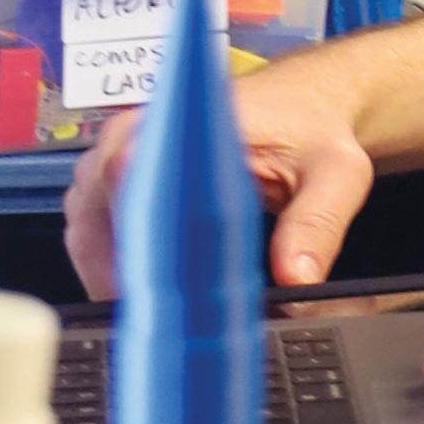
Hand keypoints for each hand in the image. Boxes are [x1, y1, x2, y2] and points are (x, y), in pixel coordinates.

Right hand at [64, 46, 376, 299]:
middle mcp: (134, 134)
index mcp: (179, 124)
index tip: (163, 289)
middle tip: (167, 320)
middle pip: (99, 214)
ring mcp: (115, 156)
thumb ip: (317, 224)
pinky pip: (94, 231)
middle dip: (128, 273)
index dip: (142, 242)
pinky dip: (114, 266)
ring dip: (116, 274)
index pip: (131, 180)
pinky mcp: (115, 179)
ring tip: (160, 315)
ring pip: (88, 230)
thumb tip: (296, 279)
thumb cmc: (313, 127)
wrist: (305, 102)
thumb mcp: (335, 173)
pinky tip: (149, 295)